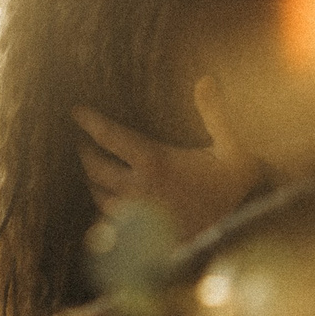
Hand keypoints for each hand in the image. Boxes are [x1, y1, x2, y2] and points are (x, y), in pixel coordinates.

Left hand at [71, 78, 265, 239]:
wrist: (238, 232)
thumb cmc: (231, 185)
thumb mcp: (230, 147)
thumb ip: (215, 113)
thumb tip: (206, 79)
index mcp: (155, 162)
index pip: (110, 137)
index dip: (90, 122)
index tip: (76, 111)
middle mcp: (138, 188)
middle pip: (95, 168)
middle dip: (85, 153)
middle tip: (82, 141)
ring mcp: (136, 215)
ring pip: (98, 196)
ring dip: (92, 182)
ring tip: (91, 170)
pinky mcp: (139, 236)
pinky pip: (109, 222)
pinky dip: (103, 209)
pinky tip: (106, 201)